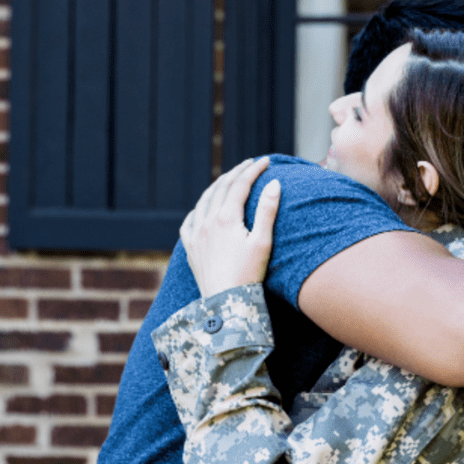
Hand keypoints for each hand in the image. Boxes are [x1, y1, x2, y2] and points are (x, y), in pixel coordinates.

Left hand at [181, 157, 280, 297]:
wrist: (226, 302)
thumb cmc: (249, 274)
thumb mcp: (263, 241)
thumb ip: (267, 211)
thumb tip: (273, 183)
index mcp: (226, 218)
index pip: (240, 185)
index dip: (253, 170)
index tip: (266, 161)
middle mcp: (207, 222)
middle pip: (221, 188)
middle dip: (236, 173)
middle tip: (250, 164)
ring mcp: (196, 234)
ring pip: (203, 200)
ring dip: (217, 186)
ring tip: (229, 180)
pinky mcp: (190, 248)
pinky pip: (189, 221)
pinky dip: (199, 209)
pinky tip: (203, 209)